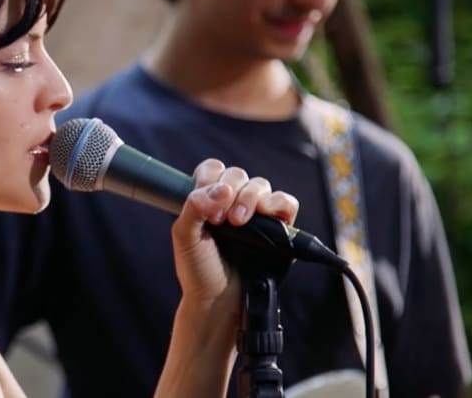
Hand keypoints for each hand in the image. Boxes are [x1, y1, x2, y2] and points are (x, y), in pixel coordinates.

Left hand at [171, 159, 299, 313]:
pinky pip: (286, 203)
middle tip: (219, 220)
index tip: (204, 204)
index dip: (208, 179)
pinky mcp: (279, 228)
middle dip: (229, 191)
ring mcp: (257, 214)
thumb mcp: (185, 237)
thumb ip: (193, 207)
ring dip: (250, 197)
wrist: (219, 301)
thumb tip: (220, 189)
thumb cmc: (199, 270)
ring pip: (260, 185)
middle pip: (237, 174)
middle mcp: (232, 202)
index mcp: (208, 200)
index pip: (212, 170)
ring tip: (239, 222)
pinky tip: (266, 213)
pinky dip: (278, 203)